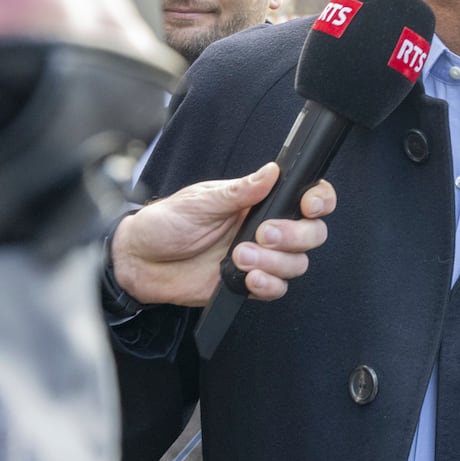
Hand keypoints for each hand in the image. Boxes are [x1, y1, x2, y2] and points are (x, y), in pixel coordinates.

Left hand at [110, 163, 335, 304]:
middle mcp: (265, 228)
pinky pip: (277, 289)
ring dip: (274, 262)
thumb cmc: (166, 223)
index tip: (308, 206)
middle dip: (295, 235)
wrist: (140, 261)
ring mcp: (260, 258)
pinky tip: (247, 278)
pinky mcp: (249, 284)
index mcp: (258, 202)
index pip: (304, 196)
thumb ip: (240, 190)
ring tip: (239, 256)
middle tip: (263, 234)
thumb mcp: (202, 200)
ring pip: (297, 263)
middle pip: (312, 233)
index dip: (319, 200)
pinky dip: (268, 285)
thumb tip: (272, 171)